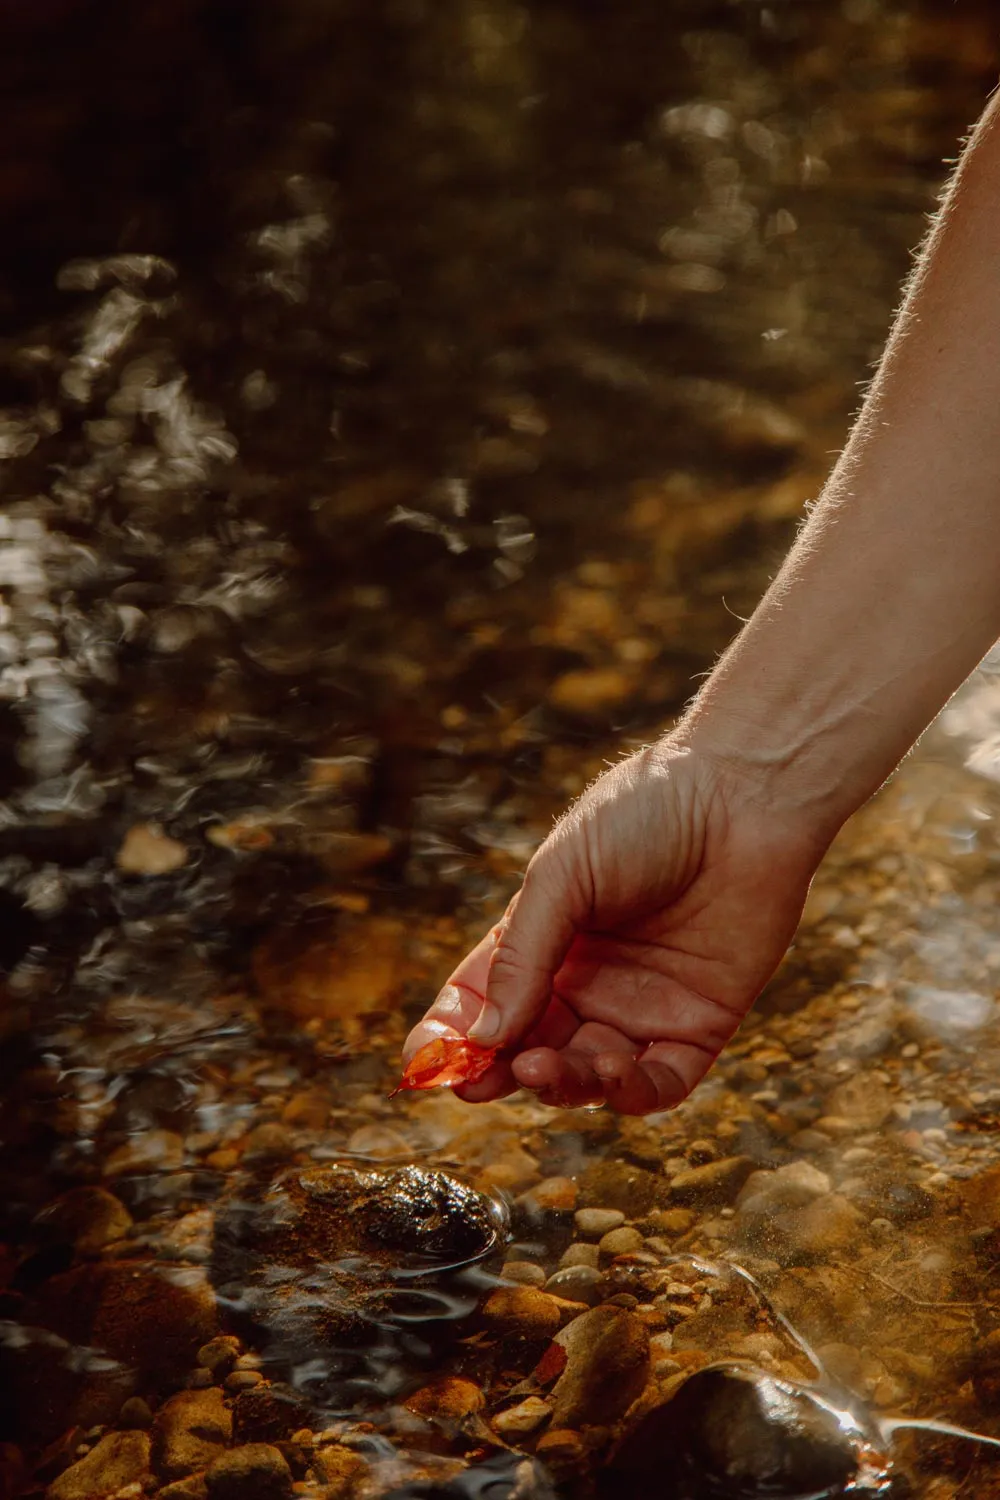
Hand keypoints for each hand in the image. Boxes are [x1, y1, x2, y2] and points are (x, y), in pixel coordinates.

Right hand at [402, 734, 830, 1113]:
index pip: (484, 1003)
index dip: (452, 1038)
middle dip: (502, 1071)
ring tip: (545, 1066)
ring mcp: (641, 1008)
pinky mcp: (699, 1026)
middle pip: (530, 1050)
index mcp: (543, 939)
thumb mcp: (564, 874)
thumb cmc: (646, 816)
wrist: (744, 798)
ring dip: (561, 1083)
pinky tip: (611, 1070)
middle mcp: (586, 983)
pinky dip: (630, 1091)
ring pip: (587, 1077)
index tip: (425, 1065)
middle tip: (481, 1082)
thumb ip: (523, 955)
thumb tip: (482, 1036)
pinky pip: (658, 1083)